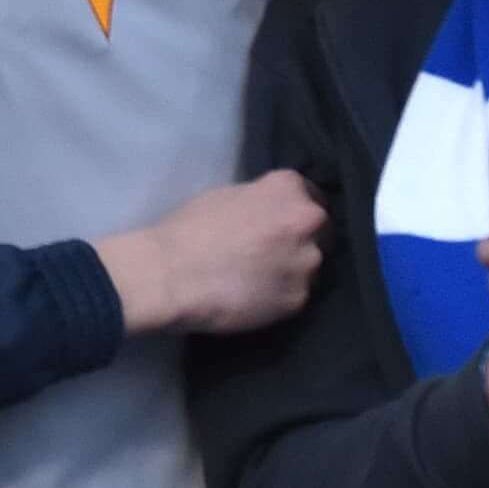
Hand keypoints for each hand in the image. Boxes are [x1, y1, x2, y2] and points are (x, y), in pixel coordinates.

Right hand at [95, 168, 325, 336]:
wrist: (168, 275)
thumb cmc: (187, 229)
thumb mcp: (226, 196)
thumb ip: (261, 201)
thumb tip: (273, 213)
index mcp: (288, 189)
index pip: (312, 195)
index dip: (294, 211)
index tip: (281, 223)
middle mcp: (308, 221)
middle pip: (320, 231)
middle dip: (301, 239)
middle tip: (272, 252)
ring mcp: (307, 262)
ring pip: (311, 265)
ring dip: (293, 270)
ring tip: (260, 279)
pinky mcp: (300, 298)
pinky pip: (297, 294)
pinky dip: (281, 296)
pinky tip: (255, 296)